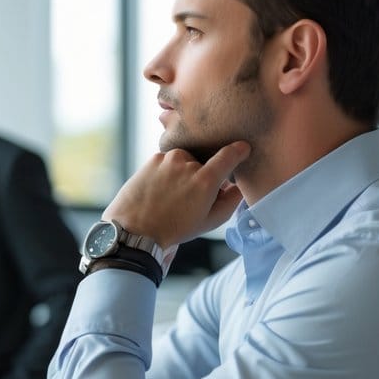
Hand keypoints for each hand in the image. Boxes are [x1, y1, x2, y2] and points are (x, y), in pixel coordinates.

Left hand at [103, 141, 249, 249]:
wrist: (135, 228)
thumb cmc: (174, 229)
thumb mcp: (210, 222)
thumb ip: (231, 201)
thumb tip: (238, 185)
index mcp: (205, 180)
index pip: (229, 155)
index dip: (239, 150)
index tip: (243, 148)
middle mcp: (187, 163)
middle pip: (205, 164)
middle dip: (203, 176)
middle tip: (192, 198)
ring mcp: (168, 159)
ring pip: (186, 161)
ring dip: (185, 172)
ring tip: (172, 195)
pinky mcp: (154, 158)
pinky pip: (169, 161)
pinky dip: (169, 171)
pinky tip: (160, 189)